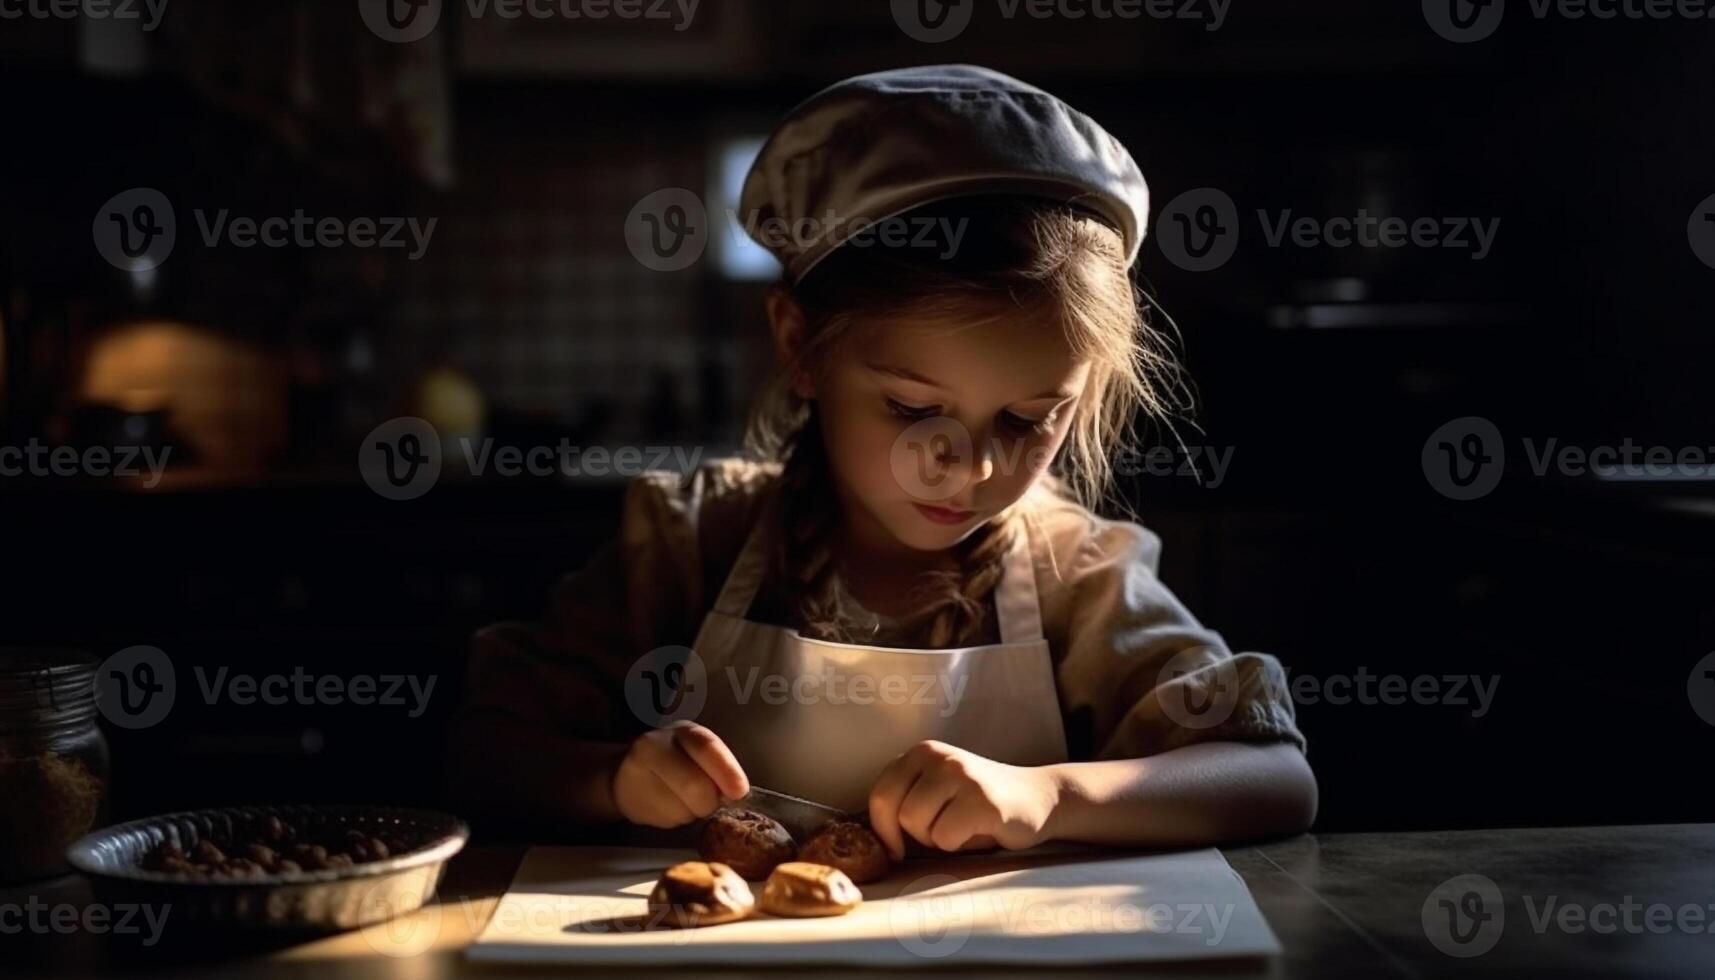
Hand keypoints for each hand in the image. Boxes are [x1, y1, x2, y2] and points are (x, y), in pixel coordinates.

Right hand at [611, 721, 748, 828]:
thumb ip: (719, 766)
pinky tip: (668, 804)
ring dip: (693, 811)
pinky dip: (676, 818)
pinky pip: (668, 821)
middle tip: (710, 800)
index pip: (705, 747)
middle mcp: (653, 747)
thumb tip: (736, 793)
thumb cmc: (679, 762)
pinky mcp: (632, 803)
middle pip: (693, 785)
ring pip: (682, 809)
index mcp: (680, 731)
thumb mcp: (700, 753)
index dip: (726, 770)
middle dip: (709, 801)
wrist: (630, 775)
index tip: (739, 791)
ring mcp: (638, 776)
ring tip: (683, 797)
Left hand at [867, 740, 1060, 859]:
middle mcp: (939, 756)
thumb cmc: (979, 803)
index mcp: (921, 752)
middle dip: (914, 834)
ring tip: (963, 826)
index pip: (880, 794)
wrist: (1038, 799)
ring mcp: (961, 775)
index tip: (898, 846)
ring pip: (919, 825)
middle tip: (940, 832)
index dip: (884, 829)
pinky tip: (980, 830)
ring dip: (938, 839)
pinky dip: (960, 844)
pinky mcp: (982, 800)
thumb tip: (868, 836)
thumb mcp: (936, 787)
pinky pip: (946, 837)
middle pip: (896, 813)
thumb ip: (906, 796)